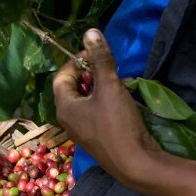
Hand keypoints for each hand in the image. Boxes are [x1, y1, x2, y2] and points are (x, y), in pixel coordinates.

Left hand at [53, 29, 163, 187]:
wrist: (134, 163)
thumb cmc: (117, 124)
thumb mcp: (109, 86)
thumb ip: (101, 59)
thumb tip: (90, 32)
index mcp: (64, 107)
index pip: (61, 77)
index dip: (76, 61)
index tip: (94, 53)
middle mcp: (67, 120)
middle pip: (72, 88)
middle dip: (89, 74)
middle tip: (107, 67)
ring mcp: (81, 131)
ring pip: (85, 101)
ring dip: (99, 88)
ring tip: (116, 81)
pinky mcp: (95, 137)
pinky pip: (94, 113)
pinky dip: (104, 102)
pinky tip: (121, 100)